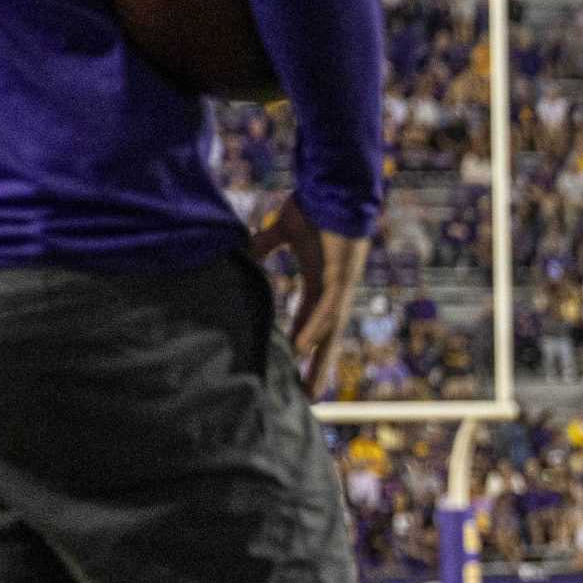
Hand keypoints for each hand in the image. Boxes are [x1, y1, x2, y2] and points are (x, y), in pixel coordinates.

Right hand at [250, 196, 370, 399]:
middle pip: (325, 336)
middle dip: (317, 366)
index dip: (302, 346)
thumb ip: (263, 245)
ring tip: (310, 387)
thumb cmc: (312, 206)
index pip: (308, 322)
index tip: (293, 370)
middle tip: (309, 397)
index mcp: (318, 282)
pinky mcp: (339, 274)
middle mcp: (331, 290)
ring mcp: (338, 284)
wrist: (333, 185)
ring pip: (329, 329)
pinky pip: (326, 305)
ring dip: (319, 358)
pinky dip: (315, 326)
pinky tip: (305, 347)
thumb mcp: (281, 231)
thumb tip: (242, 254)